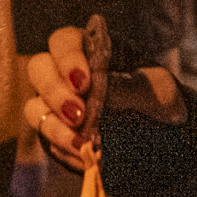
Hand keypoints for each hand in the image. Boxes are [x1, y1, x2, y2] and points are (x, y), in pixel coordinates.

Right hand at [22, 21, 183, 171]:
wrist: (163, 135)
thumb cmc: (158, 99)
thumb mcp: (158, 91)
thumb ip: (132, 87)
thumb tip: (103, 92)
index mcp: (90, 50)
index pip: (64, 42)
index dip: (67, 58)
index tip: (84, 82)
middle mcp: (65, 73)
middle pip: (39, 70)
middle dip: (54, 91)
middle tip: (79, 113)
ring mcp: (55, 103)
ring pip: (34, 107)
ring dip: (52, 124)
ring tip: (79, 139)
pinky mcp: (55, 133)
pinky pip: (46, 139)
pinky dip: (63, 147)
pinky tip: (83, 154)